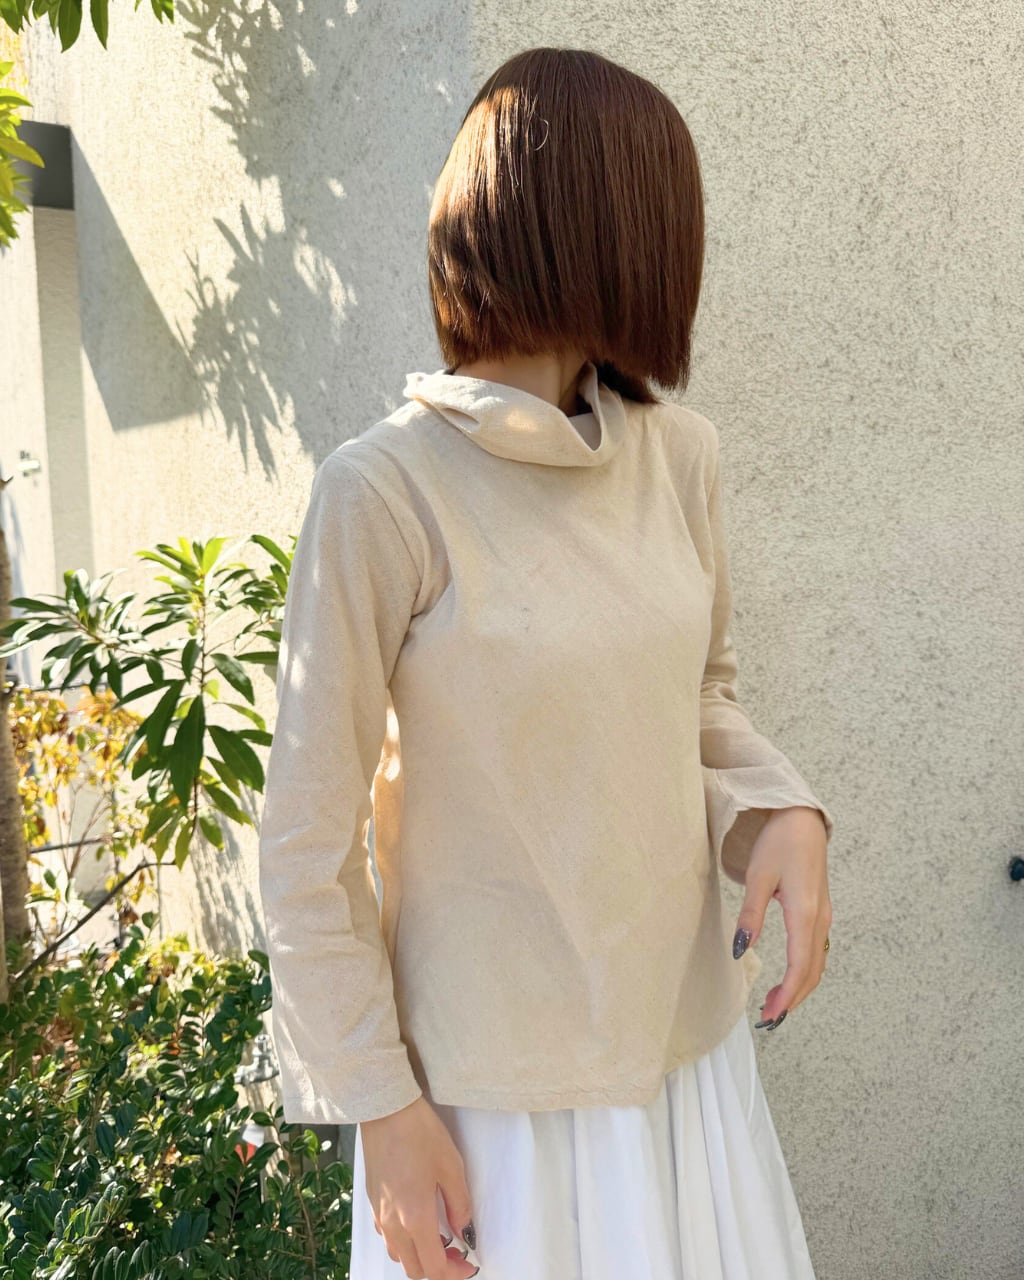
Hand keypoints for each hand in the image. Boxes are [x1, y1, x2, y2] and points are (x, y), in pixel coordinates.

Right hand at [360, 1095, 479, 1278]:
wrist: (385, 1110)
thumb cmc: (419, 1133)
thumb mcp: (451, 1166)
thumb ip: (459, 1204)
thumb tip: (463, 1229)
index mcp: (416, 1218)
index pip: (435, 1268)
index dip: (455, 1273)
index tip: (468, 1264)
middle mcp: (393, 1224)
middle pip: (415, 1269)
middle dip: (438, 1268)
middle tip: (457, 1252)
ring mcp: (379, 1214)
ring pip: (399, 1255)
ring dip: (419, 1256)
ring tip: (438, 1236)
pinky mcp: (372, 1202)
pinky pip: (387, 1237)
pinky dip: (404, 1241)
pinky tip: (416, 1220)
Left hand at [733, 806, 831, 1029]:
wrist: (801, 818)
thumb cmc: (778, 842)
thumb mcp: (758, 876)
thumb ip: (751, 914)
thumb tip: (740, 950)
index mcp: (805, 912)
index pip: (799, 966)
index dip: (786, 995)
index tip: (770, 1015)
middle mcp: (820, 918)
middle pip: (812, 971)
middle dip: (792, 998)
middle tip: (767, 1018)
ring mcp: (823, 915)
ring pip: (816, 963)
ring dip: (799, 987)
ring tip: (775, 1004)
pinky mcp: (820, 910)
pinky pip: (816, 950)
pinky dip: (804, 971)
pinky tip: (788, 977)